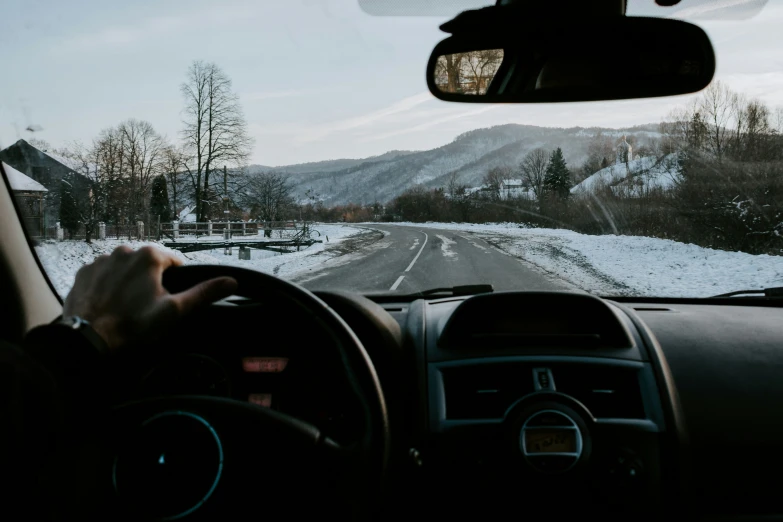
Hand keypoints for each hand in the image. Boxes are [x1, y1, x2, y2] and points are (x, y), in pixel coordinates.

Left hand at [63, 246, 236, 351]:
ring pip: (125, 269)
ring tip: (127, 308)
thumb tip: (232, 281)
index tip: (168, 301)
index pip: (174, 263)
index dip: (176, 283)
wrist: (88, 339)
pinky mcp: (84, 272)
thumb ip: (204, 293)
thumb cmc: (134, 325)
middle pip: (148, 265)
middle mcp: (124, 250)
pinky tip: (109, 305)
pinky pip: (104, 275)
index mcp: (149, 255)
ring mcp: (101, 260)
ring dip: (129, 282)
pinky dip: (109, 286)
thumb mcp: (175, 311)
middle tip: (148, 308)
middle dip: (151, 282)